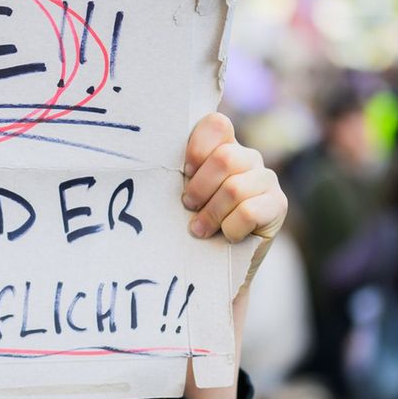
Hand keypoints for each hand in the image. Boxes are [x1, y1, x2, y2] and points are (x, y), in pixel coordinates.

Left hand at [179, 112, 286, 398]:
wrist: (203, 275)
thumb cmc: (180, 232)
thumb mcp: (170, 201)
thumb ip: (166, 173)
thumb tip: (120, 152)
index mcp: (218, 148)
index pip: (215, 123)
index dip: (197, 146)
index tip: (182, 170)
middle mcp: (246, 158)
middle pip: (225, 156)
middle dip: (200, 188)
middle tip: (186, 209)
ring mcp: (265, 180)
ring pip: (238, 183)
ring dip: (213, 212)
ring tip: (199, 230)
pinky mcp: (277, 206)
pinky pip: (253, 207)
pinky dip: (234, 226)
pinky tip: (227, 237)